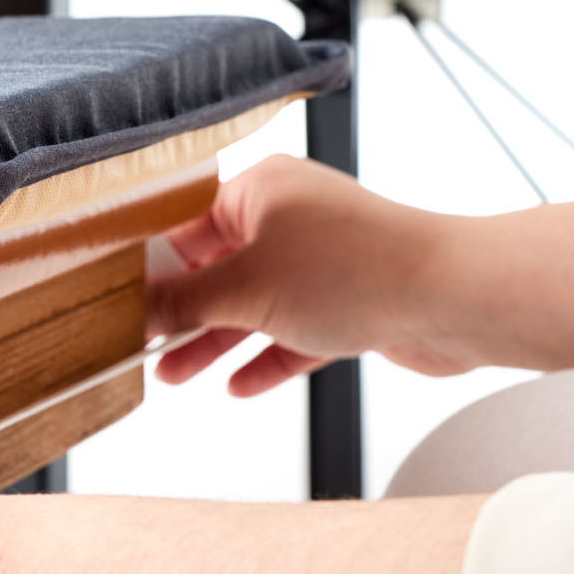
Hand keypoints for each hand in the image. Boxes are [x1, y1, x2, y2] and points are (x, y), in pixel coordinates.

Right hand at [149, 155, 474, 394]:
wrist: (455, 298)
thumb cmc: (355, 269)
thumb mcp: (245, 288)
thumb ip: (183, 302)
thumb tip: (135, 311)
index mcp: (261, 189)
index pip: (187, 225)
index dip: (151, 267)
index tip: (118, 301)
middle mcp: (291, 217)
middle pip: (218, 269)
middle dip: (181, 313)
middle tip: (142, 345)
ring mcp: (323, 261)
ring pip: (254, 305)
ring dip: (216, 341)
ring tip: (176, 376)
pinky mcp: (351, 301)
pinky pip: (295, 331)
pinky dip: (268, 356)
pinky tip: (239, 385)